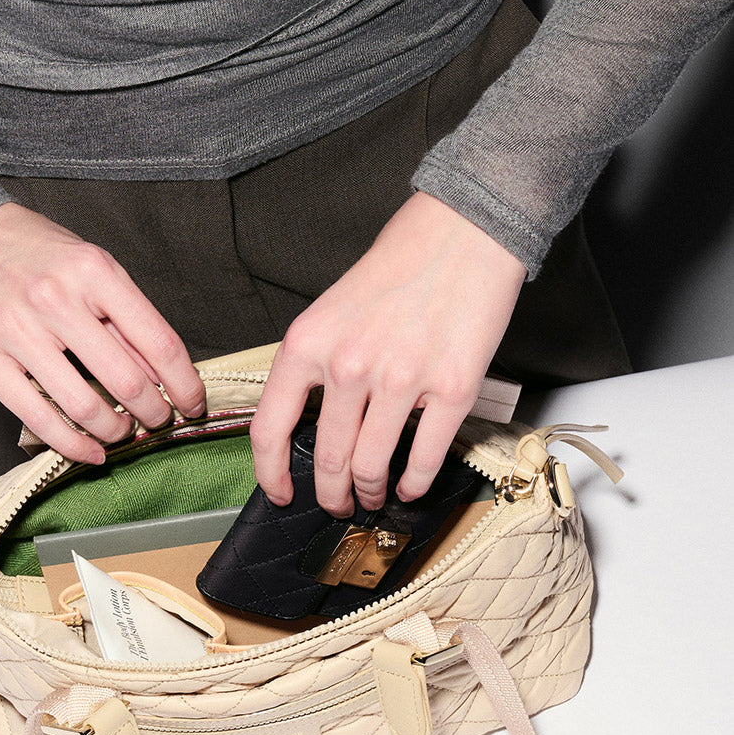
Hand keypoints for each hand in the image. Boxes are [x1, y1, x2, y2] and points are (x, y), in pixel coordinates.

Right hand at [0, 203, 205, 462]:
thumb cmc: (34, 253)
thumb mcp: (92, 269)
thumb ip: (127, 321)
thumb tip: (165, 375)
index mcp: (94, 272)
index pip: (159, 342)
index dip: (185, 384)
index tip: (193, 404)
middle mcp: (56, 299)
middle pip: (126, 380)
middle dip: (154, 413)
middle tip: (158, 421)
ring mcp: (17, 331)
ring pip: (85, 406)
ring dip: (115, 431)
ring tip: (123, 432)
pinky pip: (39, 418)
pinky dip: (73, 444)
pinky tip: (91, 451)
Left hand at [250, 192, 526, 514]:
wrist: (464, 231)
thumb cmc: (398, 265)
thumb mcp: (330, 309)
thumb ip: (315, 364)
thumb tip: (308, 424)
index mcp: (308, 343)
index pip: (270, 428)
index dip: (270, 474)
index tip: (279, 493)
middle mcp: (349, 365)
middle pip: (327, 459)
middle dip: (330, 493)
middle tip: (337, 503)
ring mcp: (402, 380)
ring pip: (372, 466)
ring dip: (370, 491)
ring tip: (373, 495)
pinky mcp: (452, 389)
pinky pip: (425, 458)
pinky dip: (414, 483)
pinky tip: (409, 486)